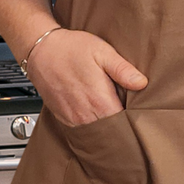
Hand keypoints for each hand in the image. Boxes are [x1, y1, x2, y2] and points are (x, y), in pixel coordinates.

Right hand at [26, 29, 146, 126]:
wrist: (41, 50)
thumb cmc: (71, 48)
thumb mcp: (102, 51)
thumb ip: (123, 69)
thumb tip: (141, 83)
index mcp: (100, 101)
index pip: (124, 125)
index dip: (134, 123)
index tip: (140, 117)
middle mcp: (86, 115)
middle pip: (111, 133)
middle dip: (121, 128)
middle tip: (130, 119)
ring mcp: (73, 119)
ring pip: (96, 135)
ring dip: (106, 129)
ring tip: (115, 119)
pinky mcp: (63, 118)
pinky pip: (82, 131)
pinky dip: (92, 127)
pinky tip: (97, 117)